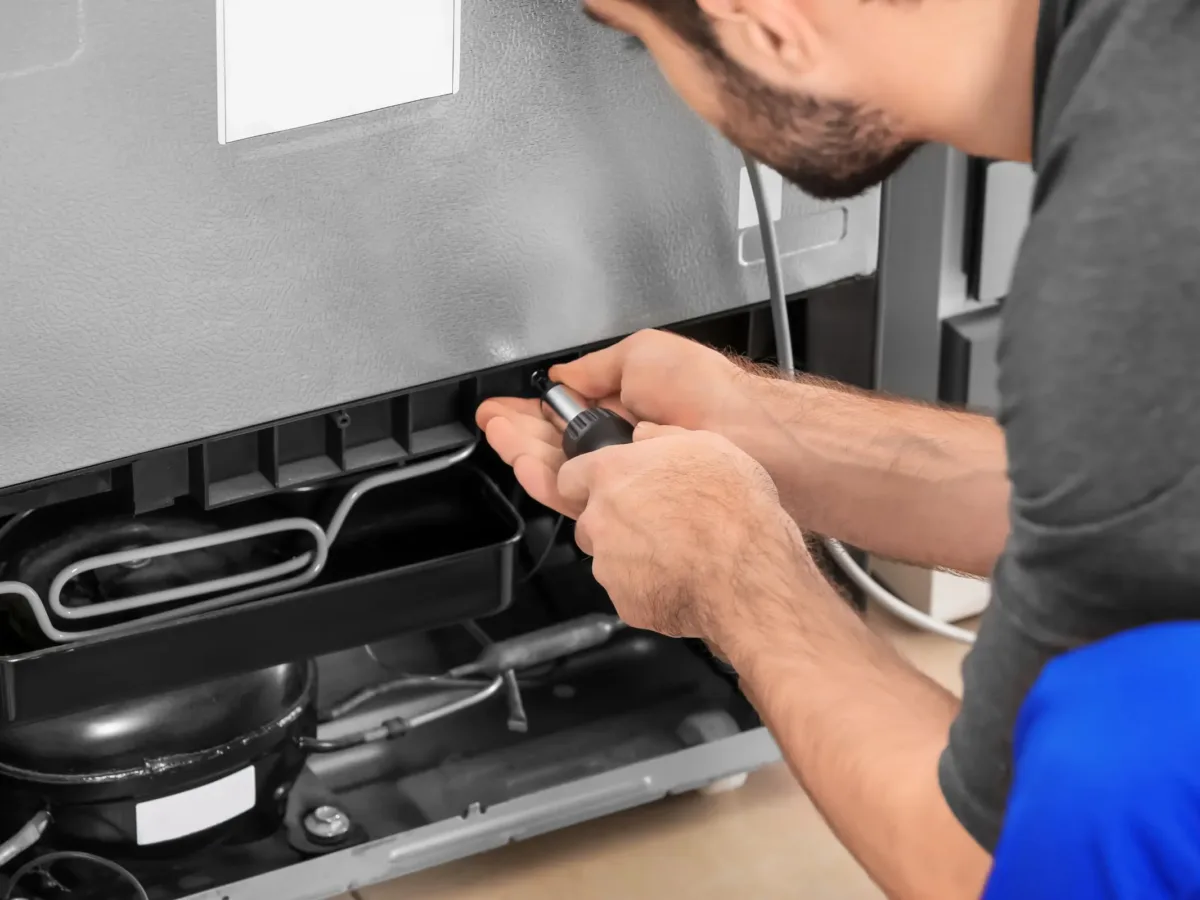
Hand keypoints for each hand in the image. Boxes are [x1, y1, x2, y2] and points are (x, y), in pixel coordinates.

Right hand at [476, 330, 772, 515]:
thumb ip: (595, 368)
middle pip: (556, 443)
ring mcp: (626, 474)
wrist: (746, 434)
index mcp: (626, 406)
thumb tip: (563, 374)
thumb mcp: (642, 355)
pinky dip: (548, 479)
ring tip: (501, 438)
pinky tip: (526, 464)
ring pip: (562, 471)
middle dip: (518, 432)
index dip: (531, 410)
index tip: (503, 407)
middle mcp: (623, 443)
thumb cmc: (711, 393)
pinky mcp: (630, 503)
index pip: (565, 412)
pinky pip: (579, 496)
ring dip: (525, 453)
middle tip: (491, 423)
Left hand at [558, 423, 810, 649]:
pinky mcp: (624, 601)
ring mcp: (608, 564)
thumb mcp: (707, 445)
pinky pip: (629, 592)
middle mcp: (600, 518)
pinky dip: (649, 588)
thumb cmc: (733, 506)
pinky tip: (683, 579)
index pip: (569, 477)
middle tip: (655, 523)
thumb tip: (643, 435)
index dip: (588, 483)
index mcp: (612, 474)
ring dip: (631, 556)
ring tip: (676, 554)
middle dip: (613, 523)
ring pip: (608, 559)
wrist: (747, 573)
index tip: (608, 487)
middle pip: (589, 521)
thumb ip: (662, 436)